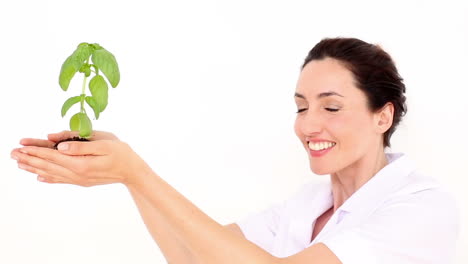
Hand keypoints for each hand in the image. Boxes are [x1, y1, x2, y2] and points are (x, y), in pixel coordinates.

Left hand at [11, 131, 152, 186]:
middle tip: (12, 154)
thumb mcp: (104, 143)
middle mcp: (77, 174)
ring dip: (35, 168)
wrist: (133, 171)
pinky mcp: (83, 180)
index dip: (35, 150)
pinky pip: (62, 180)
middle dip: (30, 159)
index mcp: (81, 163)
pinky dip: (48, 178)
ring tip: (20, 164)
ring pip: (52, 173)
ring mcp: (80, 179)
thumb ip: (81, 145)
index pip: (53, 155)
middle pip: (48, 165)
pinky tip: (40, 177)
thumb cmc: (121, 153)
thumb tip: (59, 146)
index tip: (20, 146)